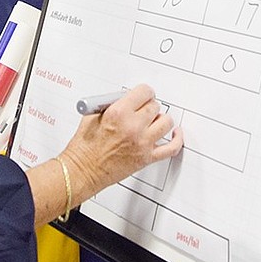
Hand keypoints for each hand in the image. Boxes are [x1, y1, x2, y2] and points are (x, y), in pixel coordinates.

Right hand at [60, 84, 182, 202]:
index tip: (143, 95)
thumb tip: (126, 98)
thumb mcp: (92, 115)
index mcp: (118, 112)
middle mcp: (133, 126)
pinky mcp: (147, 157)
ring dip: (160, 119)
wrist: (83, 169)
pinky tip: (175, 133)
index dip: (143, 92)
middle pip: (155, 106)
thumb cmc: (85, 147)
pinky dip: (177, 140)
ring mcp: (142, 143)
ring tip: (153, 120)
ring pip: (166, 122)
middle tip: (142, 109)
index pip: (144, 92)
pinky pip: (171, 148)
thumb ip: (111, 104)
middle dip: (148, 105)